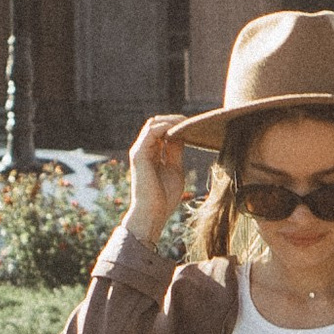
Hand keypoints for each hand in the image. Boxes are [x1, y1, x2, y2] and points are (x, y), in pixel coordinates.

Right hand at [125, 112, 193, 246]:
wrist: (153, 213)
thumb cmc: (164, 197)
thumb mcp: (175, 169)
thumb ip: (175, 152)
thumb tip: (182, 136)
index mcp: (152, 154)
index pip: (162, 132)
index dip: (177, 126)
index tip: (194, 126)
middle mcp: (143, 150)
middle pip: (157, 124)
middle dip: (174, 120)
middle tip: (192, 122)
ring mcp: (139, 151)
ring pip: (153, 123)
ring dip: (171, 120)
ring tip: (187, 123)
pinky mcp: (139, 154)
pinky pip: (152, 131)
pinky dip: (166, 126)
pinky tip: (180, 129)